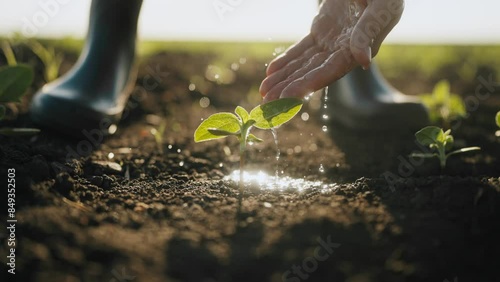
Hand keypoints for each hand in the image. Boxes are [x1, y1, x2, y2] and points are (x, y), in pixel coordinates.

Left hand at [260, 0, 403, 101]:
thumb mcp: (380, 7)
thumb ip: (368, 32)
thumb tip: (363, 61)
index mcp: (361, 48)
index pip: (330, 71)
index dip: (307, 84)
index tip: (286, 96)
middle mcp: (345, 51)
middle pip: (313, 73)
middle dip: (289, 87)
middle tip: (268, 102)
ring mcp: (331, 42)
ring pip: (303, 64)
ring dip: (284, 78)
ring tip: (264, 91)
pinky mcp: (321, 32)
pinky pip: (301, 49)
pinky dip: (286, 60)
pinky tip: (272, 72)